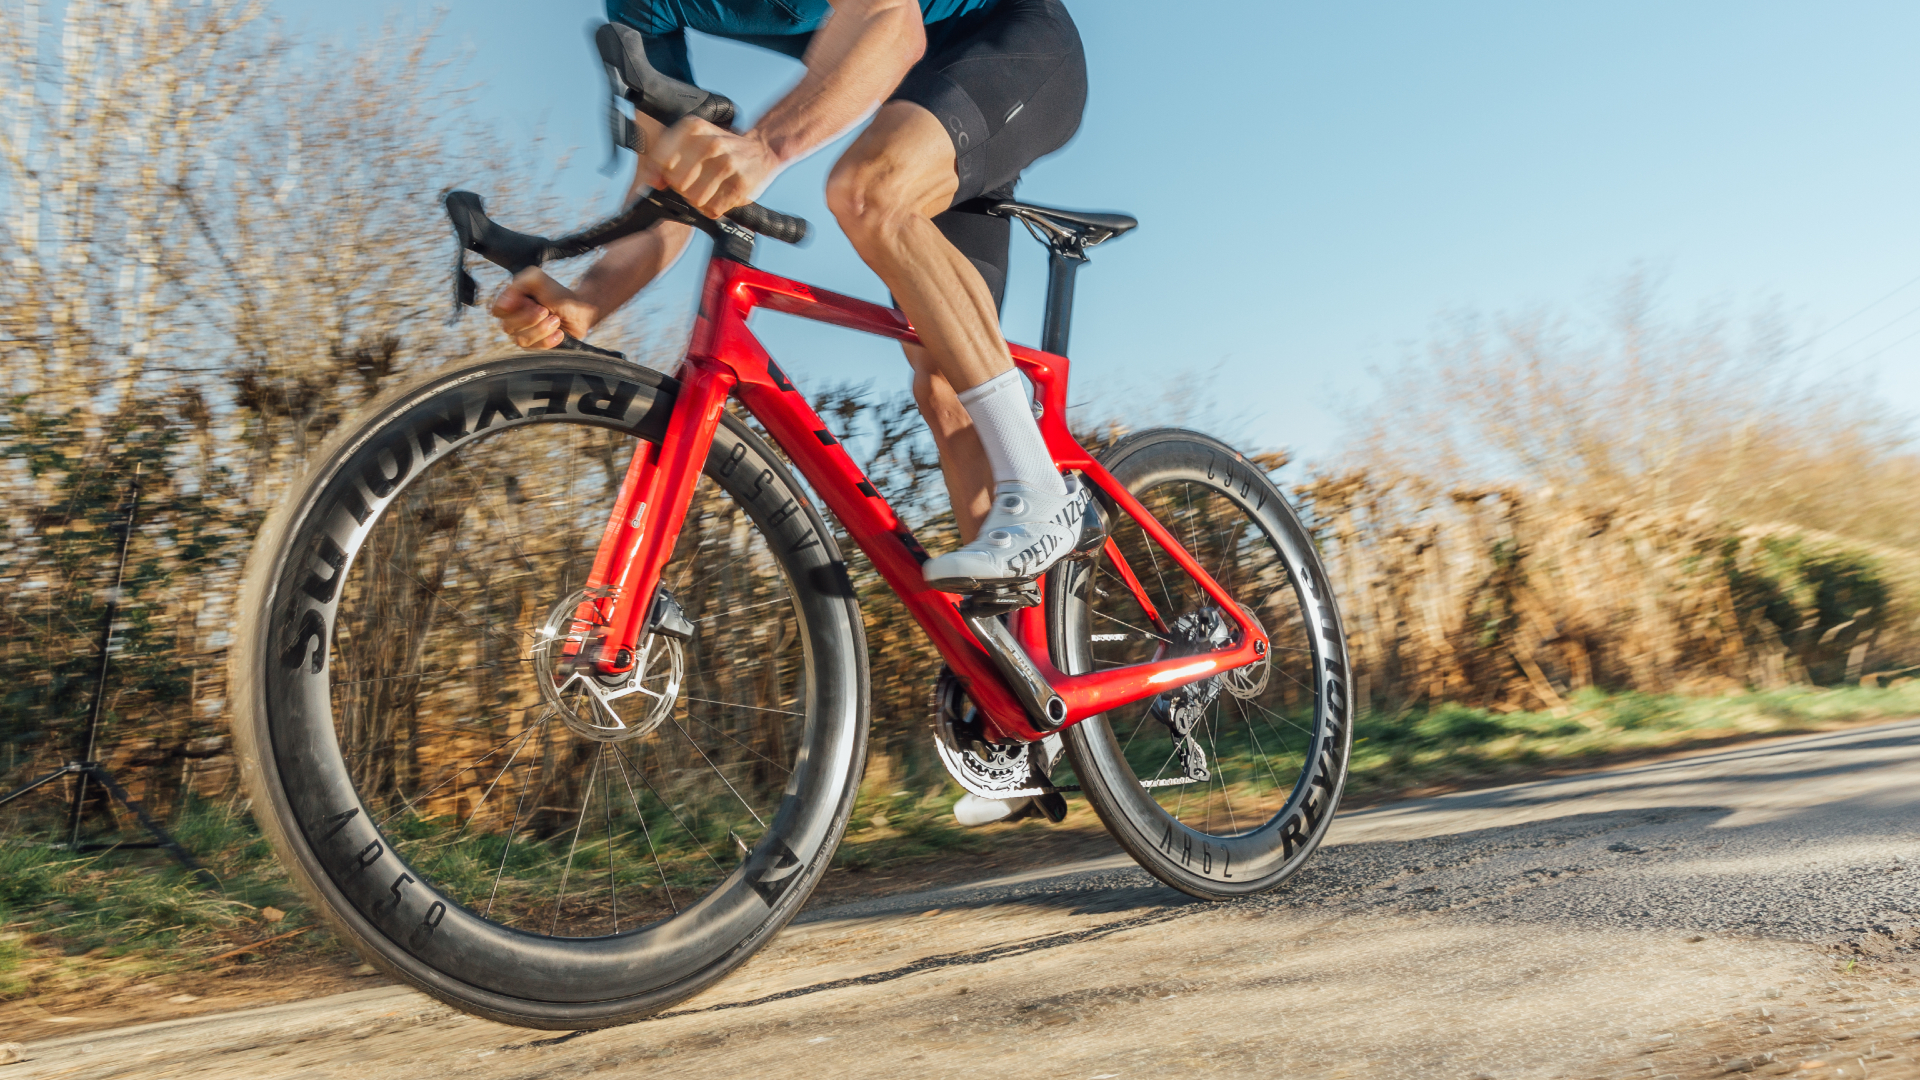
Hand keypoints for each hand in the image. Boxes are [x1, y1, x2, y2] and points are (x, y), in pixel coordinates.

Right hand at [490, 268, 599, 350]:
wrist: (579, 310)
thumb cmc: (557, 294)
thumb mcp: (537, 279)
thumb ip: (518, 285)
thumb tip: (503, 305)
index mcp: (510, 303)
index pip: (498, 311)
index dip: (513, 308)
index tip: (530, 301)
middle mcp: (513, 320)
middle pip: (508, 327)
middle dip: (531, 318)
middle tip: (546, 310)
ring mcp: (523, 334)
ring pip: (521, 340)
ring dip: (542, 329)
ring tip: (555, 320)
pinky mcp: (536, 347)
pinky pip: (535, 349)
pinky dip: (549, 340)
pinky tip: (559, 332)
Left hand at [651, 116, 780, 218]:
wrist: (763, 148)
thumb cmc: (723, 149)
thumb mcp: (695, 141)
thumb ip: (669, 158)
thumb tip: (651, 181)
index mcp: (693, 128)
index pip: (661, 160)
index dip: (663, 174)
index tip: (670, 177)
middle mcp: (710, 143)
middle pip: (677, 183)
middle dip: (682, 189)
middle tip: (693, 184)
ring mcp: (727, 164)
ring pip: (694, 198)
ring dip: (698, 201)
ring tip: (707, 191)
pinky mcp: (741, 185)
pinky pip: (713, 208)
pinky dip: (713, 208)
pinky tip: (718, 198)